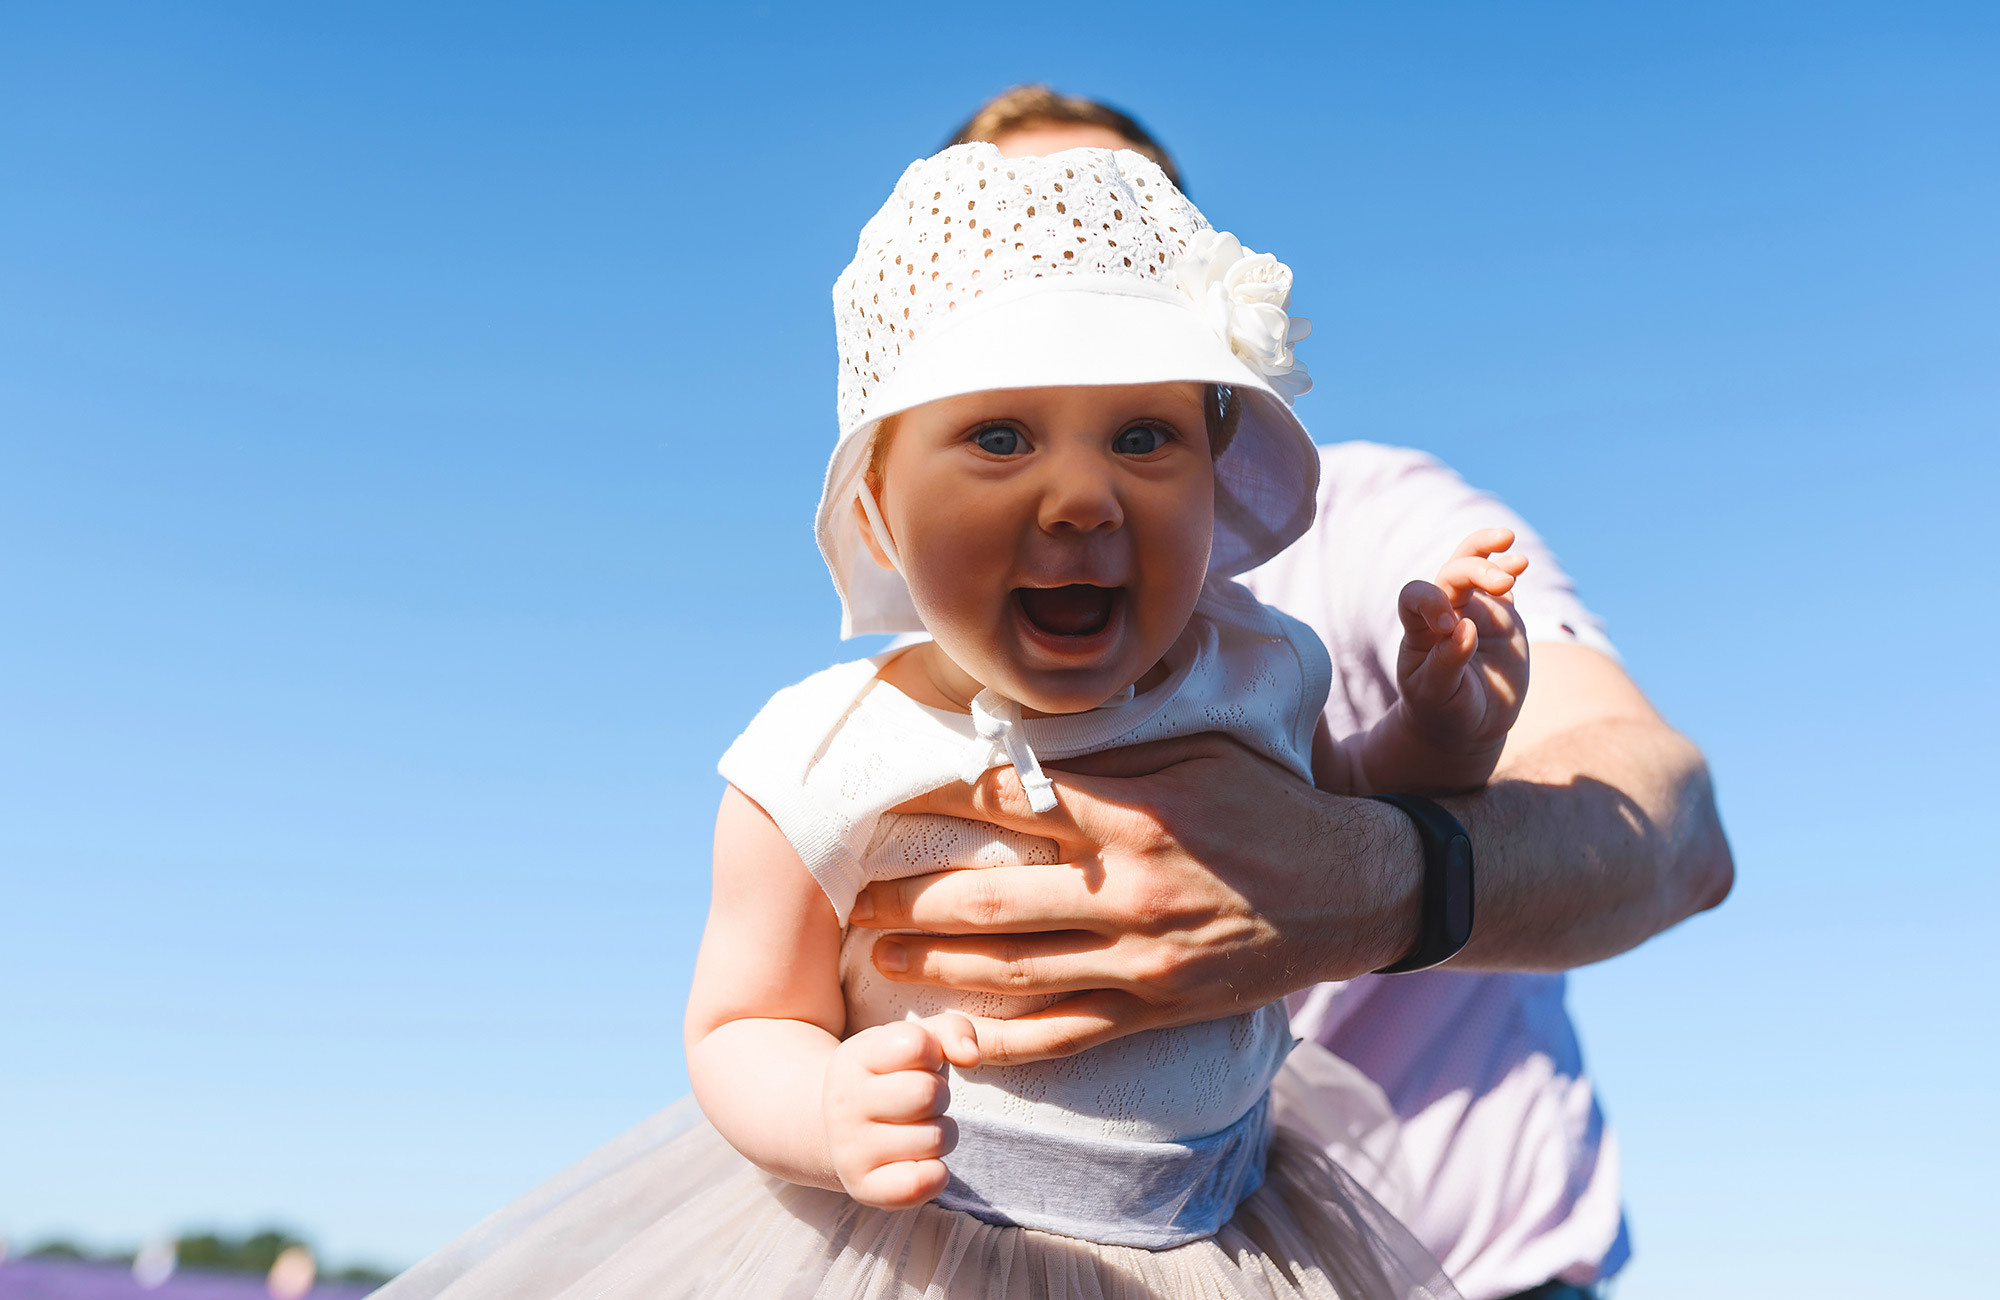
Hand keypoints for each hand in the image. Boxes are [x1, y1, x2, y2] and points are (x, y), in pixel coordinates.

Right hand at [821, 1013, 980, 1208]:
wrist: (842, 1126)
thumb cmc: (892, 1076)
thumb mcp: (915, 1041)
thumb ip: (952, 1030)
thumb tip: (971, 1056)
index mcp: (853, 1057)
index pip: (916, 1044)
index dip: (932, 1053)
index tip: (917, 1063)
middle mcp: (843, 1102)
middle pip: (929, 1094)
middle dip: (940, 1095)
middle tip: (921, 1101)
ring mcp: (849, 1148)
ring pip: (936, 1139)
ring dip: (941, 1133)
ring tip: (917, 1128)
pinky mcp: (863, 1187)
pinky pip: (922, 1183)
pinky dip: (935, 1173)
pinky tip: (919, 1160)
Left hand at [847, 737, 1422, 1063]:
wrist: (1353, 891)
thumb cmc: (1270, 804)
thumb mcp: (1200, 751)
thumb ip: (1113, 747)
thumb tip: (1023, 731)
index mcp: (1137, 814)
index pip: (1012, 803)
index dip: (940, 799)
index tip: (888, 799)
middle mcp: (1131, 891)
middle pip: (991, 899)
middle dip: (910, 895)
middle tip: (852, 890)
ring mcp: (1142, 960)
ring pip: (1013, 971)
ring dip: (934, 964)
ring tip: (876, 951)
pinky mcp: (1156, 1007)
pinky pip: (1064, 1036)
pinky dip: (1002, 1043)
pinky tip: (949, 1039)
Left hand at [1394, 528, 1530, 762]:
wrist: (1468, 725)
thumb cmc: (1442, 710)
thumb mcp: (1437, 694)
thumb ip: (1447, 662)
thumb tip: (1465, 627)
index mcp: (1420, 631)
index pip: (1414, 597)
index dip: (1429, 601)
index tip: (1446, 625)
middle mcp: (1444, 613)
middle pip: (1451, 574)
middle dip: (1475, 571)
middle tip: (1503, 582)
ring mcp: (1474, 611)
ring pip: (1472, 566)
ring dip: (1486, 552)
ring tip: (1509, 543)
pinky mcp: (1501, 616)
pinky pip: (1503, 584)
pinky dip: (1509, 567)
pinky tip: (1519, 561)